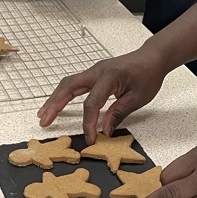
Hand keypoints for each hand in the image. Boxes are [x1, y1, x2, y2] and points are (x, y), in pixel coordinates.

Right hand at [37, 46, 168, 140]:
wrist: (152, 58)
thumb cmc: (148, 74)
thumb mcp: (138, 98)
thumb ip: (119, 113)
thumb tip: (104, 131)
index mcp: (109, 76)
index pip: (92, 102)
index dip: (88, 123)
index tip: (90, 139)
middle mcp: (97, 71)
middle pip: (69, 87)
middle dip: (55, 104)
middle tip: (44, 121)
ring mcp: (94, 71)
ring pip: (68, 84)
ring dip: (55, 99)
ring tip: (44, 114)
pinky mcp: (95, 74)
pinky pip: (74, 83)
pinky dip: (63, 94)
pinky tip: (57, 104)